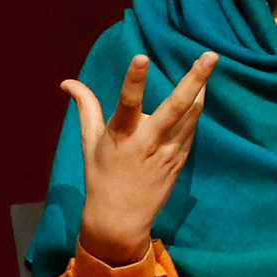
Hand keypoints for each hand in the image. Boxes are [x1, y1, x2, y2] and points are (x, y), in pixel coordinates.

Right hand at [62, 51, 217, 264]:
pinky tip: (200, 92)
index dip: (134, 80)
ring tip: (208, 63)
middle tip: (210, 56)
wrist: (121, 220)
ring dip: (201, 90)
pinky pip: (191, 129)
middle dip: (194, 80)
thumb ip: (86, 107)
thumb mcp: (90, 142)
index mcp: (121, 136)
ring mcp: (168, 152)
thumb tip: (67, 82)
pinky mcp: (180, 160)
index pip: (128, 103)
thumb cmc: (101, 176)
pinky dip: (195, 110)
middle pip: (175, 108)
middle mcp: (147, 142)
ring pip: (190, 116)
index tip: (142, 57)